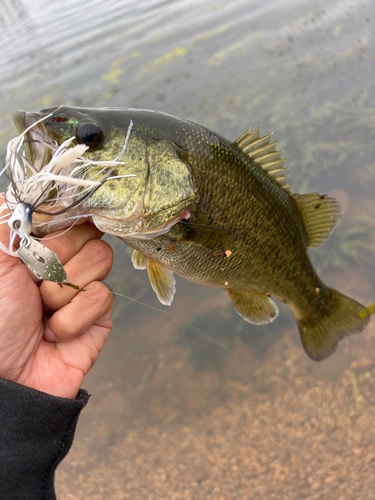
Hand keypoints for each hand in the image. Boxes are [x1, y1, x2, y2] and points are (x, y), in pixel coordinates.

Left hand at [0, 215, 113, 398]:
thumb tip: (31, 190)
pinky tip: (55, 331)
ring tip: (42, 311)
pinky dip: (74, 316)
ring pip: (100, 258)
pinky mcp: (99, 312)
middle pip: (88, 230)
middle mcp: (62, 260)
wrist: (5, 379)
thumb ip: (9, 218)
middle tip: (33, 281)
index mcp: (36, 243)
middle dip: (56, 258)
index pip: (68, 210)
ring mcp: (82, 285)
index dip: (61, 217)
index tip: (45, 231)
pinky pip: (102, 295)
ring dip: (64, 289)